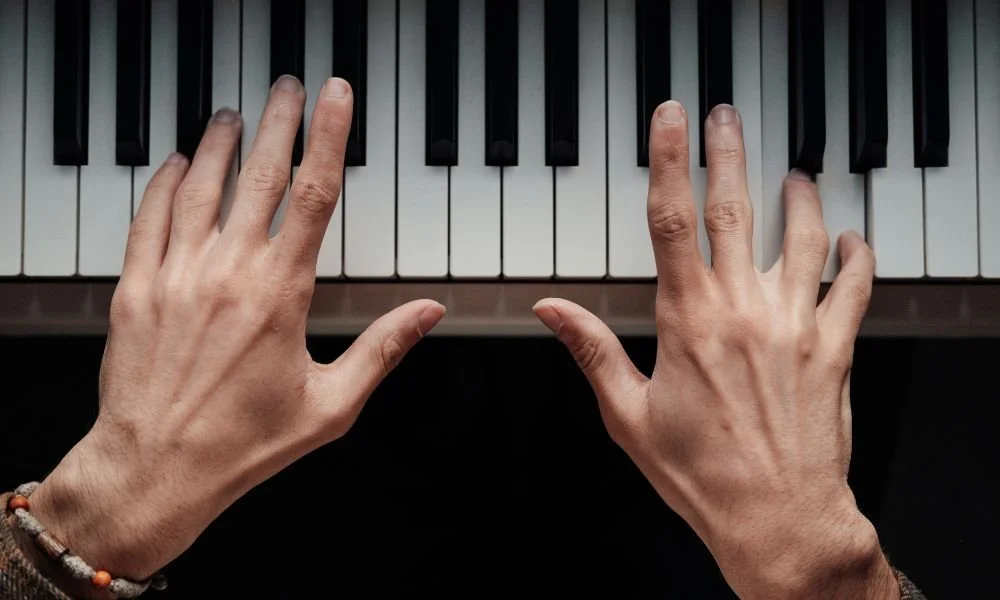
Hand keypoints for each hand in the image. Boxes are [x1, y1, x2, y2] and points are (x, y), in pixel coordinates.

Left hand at [28, 76, 443, 585]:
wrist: (155, 469)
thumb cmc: (243, 443)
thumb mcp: (331, 405)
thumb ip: (383, 350)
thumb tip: (427, 313)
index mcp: (280, 295)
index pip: (313, 195)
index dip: (328, 137)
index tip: (334, 97)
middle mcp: (227, 273)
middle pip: (258, 175)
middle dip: (278, 121)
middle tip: (288, 86)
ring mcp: (176, 275)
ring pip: (201, 186)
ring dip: (221, 143)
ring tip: (235, 113)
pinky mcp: (135, 287)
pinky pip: (148, 216)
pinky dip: (165, 181)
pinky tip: (179, 163)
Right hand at [534, 102, 896, 598]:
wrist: (779, 520)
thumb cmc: (703, 474)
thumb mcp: (628, 415)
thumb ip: (592, 351)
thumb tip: (551, 310)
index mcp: (689, 321)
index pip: (673, 220)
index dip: (669, 160)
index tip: (671, 120)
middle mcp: (744, 311)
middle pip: (736, 209)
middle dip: (728, 153)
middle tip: (726, 116)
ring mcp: (795, 324)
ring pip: (801, 236)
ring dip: (798, 197)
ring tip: (794, 172)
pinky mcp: (835, 347)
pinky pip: (855, 286)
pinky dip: (857, 256)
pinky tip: (852, 238)